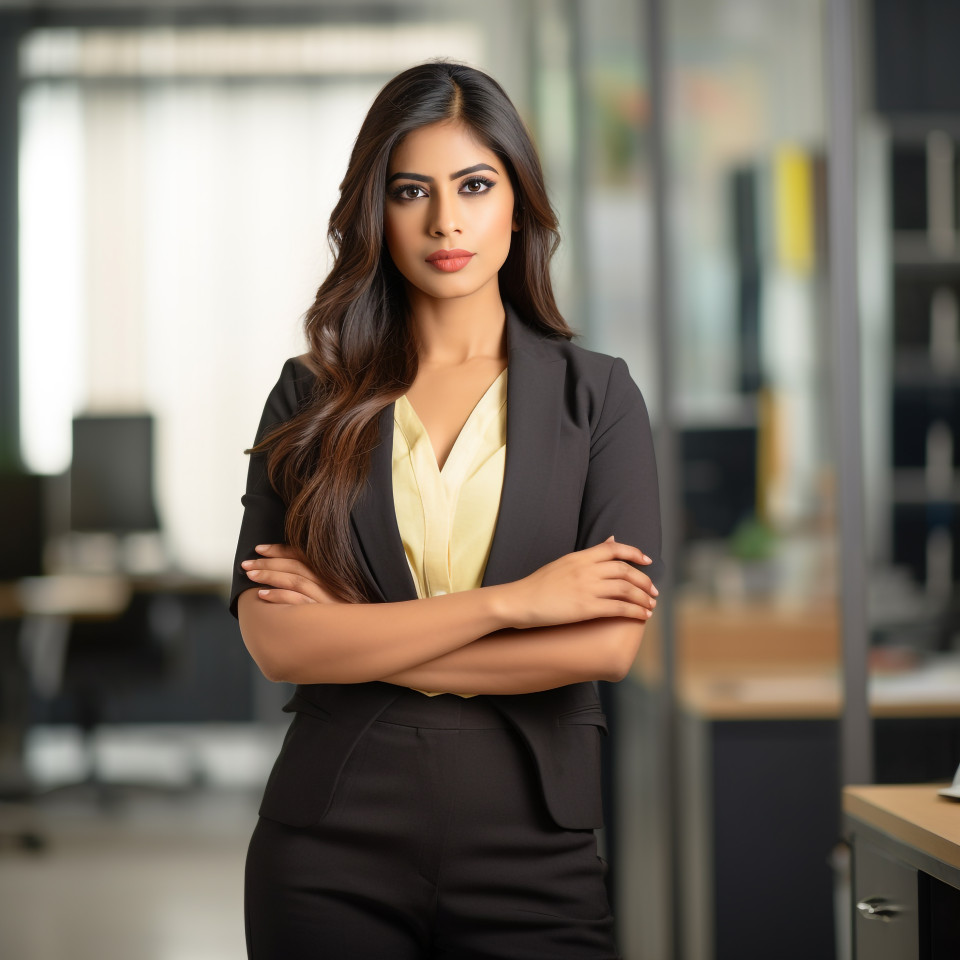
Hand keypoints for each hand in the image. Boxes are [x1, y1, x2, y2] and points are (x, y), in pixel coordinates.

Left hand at [241, 543, 340, 604]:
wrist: (362, 632)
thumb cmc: (345, 614)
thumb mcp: (335, 592)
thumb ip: (316, 582)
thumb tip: (288, 574)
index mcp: (329, 573)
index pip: (301, 555)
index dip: (279, 550)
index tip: (259, 549)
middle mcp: (328, 582)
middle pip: (294, 566)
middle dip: (268, 562)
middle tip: (246, 563)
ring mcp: (326, 597)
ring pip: (294, 581)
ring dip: (270, 576)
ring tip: (250, 575)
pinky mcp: (323, 613)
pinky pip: (297, 601)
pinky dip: (278, 596)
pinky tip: (262, 595)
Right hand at [500, 537, 657, 628]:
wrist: (520, 601)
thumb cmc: (538, 585)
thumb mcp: (564, 562)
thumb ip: (589, 554)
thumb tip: (611, 540)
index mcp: (580, 557)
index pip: (614, 549)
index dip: (635, 553)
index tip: (648, 561)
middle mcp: (586, 570)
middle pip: (625, 570)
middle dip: (644, 581)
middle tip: (654, 591)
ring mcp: (586, 589)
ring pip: (626, 590)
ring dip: (643, 598)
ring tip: (651, 606)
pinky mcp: (585, 608)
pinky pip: (618, 608)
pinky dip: (634, 611)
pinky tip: (642, 616)